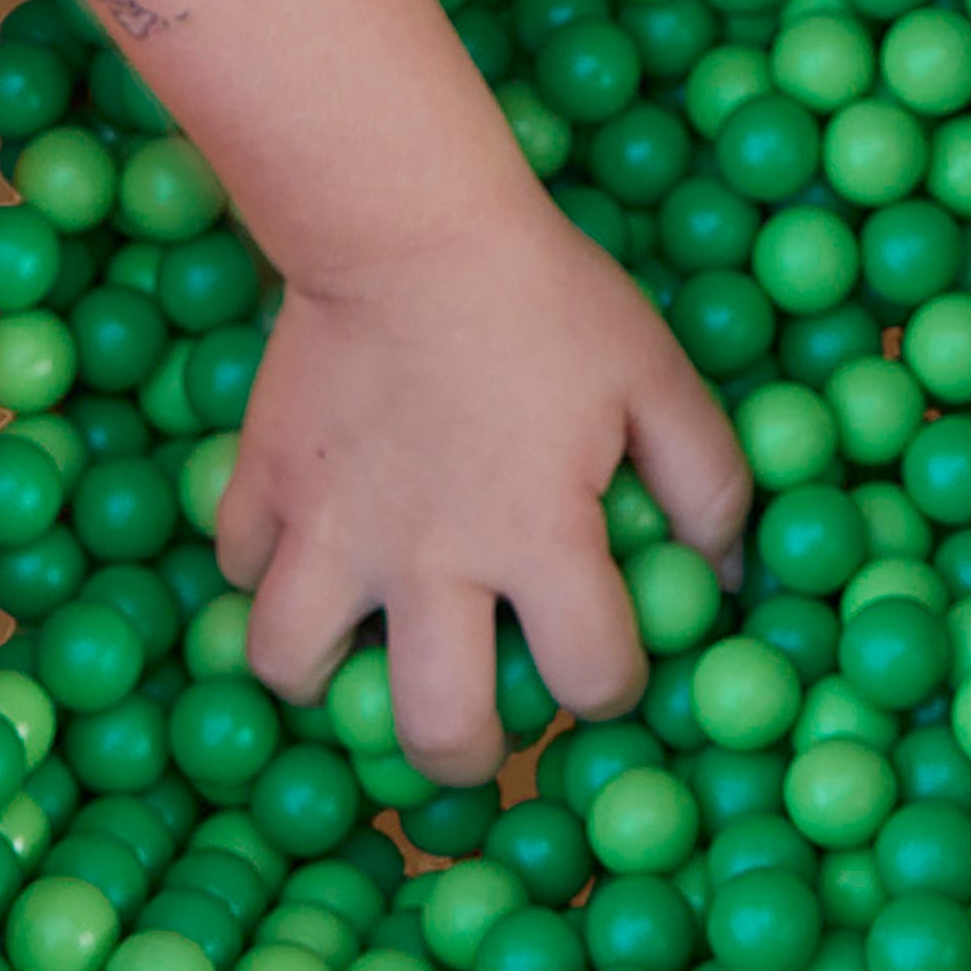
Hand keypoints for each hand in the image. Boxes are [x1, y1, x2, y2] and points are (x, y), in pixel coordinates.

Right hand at [214, 187, 747, 782]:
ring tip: (364, 644)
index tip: (605, 661)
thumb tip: (730, 576)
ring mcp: (330, 528)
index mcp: (538, 537)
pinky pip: (241, 567)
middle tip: (475, 717)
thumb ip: (709, 482)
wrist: (409, 219)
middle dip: (465, 751)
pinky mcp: (260, 483)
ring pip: (293, 668)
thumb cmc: (547, 296)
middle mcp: (429, 560)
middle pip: (437, 729)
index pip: (592, 676)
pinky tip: (312, 540)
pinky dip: (269, 570)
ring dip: (329, 674)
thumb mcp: (657, 374)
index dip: (613, 684)